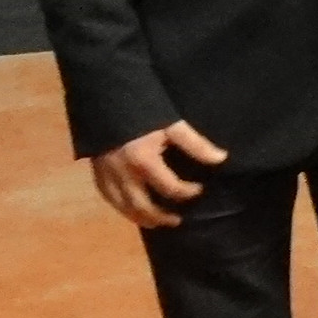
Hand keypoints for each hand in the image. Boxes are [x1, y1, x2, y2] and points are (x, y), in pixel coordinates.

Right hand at [86, 119, 227, 228]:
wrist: (106, 94)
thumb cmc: (142, 108)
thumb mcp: (172, 124)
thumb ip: (196, 144)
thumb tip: (221, 159)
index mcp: (143, 162)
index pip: (170, 188)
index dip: (188, 192)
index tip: (200, 189)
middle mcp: (122, 174)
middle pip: (142, 206)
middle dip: (161, 217)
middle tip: (178, 220)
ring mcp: (105, 174)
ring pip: (122, 206)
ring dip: (140, 218)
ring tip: (156, 222)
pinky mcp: (95, 170)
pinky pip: (107, 197)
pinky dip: (120, 207)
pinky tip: (130, 209)